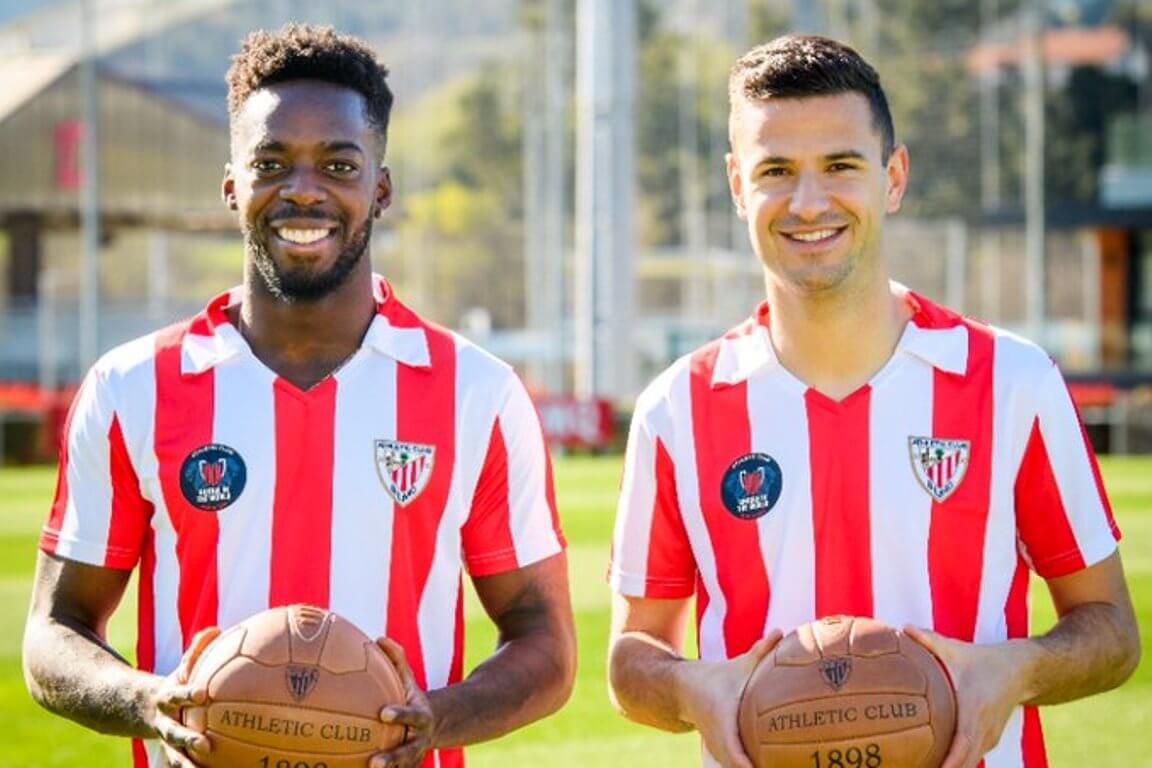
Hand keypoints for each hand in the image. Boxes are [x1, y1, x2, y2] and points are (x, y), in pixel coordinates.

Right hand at [154, 626, 219, 767]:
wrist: (132, 710)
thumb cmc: (171, 686)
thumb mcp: (180, 669)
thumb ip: (196, 651)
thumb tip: (216, 629)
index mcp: (167, 699)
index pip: (177, 694)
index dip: (188, 694)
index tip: (203, 694)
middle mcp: (164, 722)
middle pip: (174, 732)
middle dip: (188, 739)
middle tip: (206, 745)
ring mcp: (166, 741)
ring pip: (175, 757)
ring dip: (187, 767)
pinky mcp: (171, 754)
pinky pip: (184, 764)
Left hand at [370, 637, 434, 767]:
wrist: (432, 724)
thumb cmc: (410, 697)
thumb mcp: (408, 679)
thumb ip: (397, 660)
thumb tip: (379, 638)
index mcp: (421, 717)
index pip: (412, 716)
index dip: (399, 715)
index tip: (383, 714)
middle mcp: (419, 740)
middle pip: (408, 752)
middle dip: (393, 758)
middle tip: (374, 761)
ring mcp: (413, 758)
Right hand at [679, 632, 781, 767]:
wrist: (681, 688)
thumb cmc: (715, 677)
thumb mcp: (738, 666)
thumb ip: (761, 651)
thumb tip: (780, 632)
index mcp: (724, 723)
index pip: (736, 754)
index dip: (747, 765)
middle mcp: (720, 742)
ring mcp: (718, 751)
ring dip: (756, 767)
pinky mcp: (721, 754)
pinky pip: (736, 767)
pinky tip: (769, 766)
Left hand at [904, 626, 1029, 767]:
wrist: (1020, 670)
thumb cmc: (983, 661)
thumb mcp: (956, 649)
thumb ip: (928, 641)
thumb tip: (902, 628)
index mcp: (974, 710)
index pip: (963, 744)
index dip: (951, 760)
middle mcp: (984, 729)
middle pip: (965, 762)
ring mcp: (988, 737)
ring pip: (969, 763)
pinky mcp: (989, 739)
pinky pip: (972, 758)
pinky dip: (957, 764)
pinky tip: (935, 766)